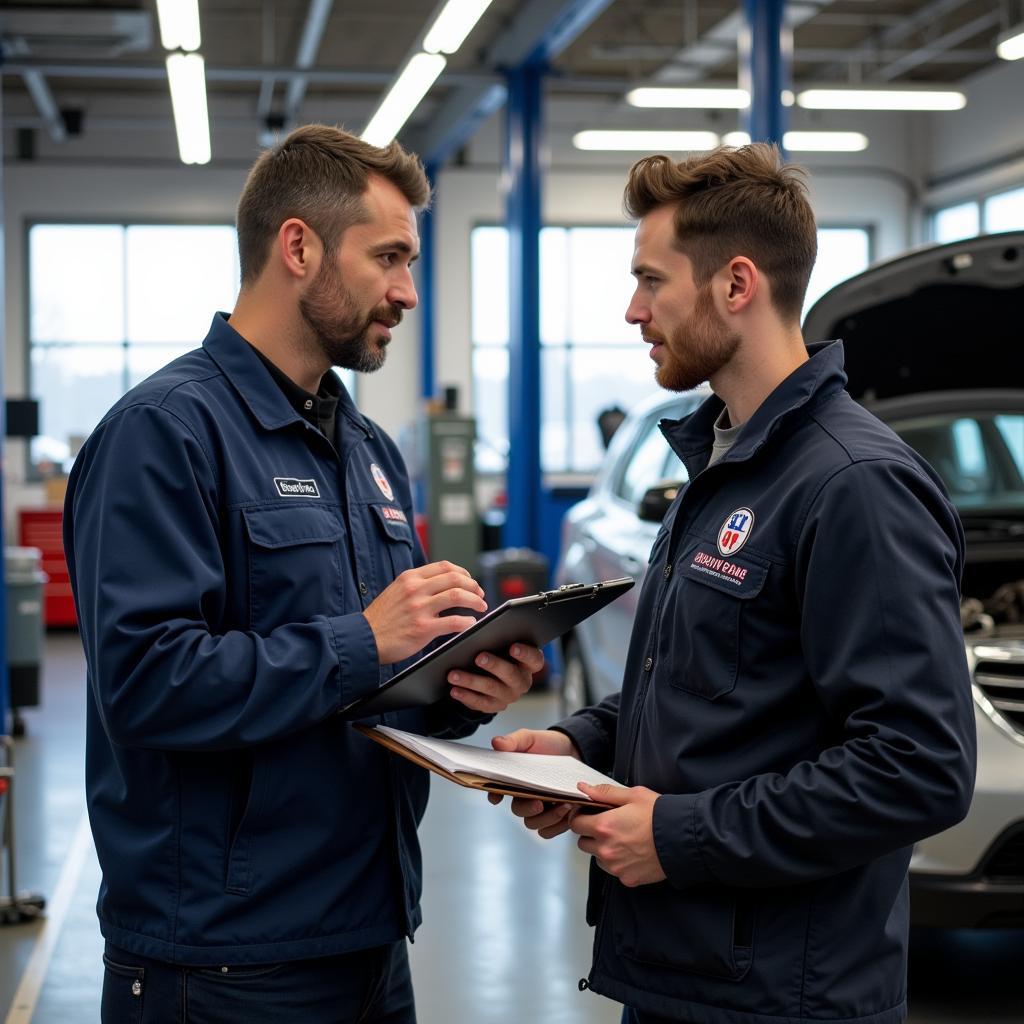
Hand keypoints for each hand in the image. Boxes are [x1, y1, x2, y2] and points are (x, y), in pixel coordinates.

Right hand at [363, 562, 486, 664]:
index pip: (445, 567)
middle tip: (480, 595)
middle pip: (455, 579)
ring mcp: (420, 608)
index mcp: (410, 578)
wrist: (363, 639)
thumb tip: (441, 585)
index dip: (463, 573)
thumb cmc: (380, 619)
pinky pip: (453, 622)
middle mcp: (416, 589)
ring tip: (481, 607)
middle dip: (473, 586)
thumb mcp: (395, 591)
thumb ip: (416, 586)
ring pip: (458, 596)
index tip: (470, 581)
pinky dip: (467, 622)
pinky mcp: (423, 628)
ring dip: (475, 601)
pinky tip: (471, 623)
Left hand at [447, 644, 543, 713]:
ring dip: (471, 680)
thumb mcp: (502, 645)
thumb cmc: (498, 653)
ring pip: (491, 688)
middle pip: (511, 673)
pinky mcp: (494, 706)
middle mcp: (522, 681)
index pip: (534, 659)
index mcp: (529, 664)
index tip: (513, 647)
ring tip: (453, 674)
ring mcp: (509, 696)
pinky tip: (454, 689)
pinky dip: (465, 695)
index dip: (525, 654)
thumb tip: (480, 628)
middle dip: (494, 665)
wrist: (492, 678)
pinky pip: (479, 702)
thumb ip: (499, 638)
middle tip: (479, 657)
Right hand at [487, 729, 580, 838]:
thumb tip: (497, 742)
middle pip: (518, 811)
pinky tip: (569, 812)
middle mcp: (524, 796)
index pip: (496, 791)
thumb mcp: (530, 738)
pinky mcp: (555, 815)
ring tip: (564, 804)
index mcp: (513, 780)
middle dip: (528, 809)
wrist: (572, 748)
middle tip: (539, 803)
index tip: (497, 798)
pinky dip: (559, 825)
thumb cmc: (546, 744)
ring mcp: (540, 808)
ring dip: (547, 818)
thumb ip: (514, 741)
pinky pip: (550, 830)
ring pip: (534, 824)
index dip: (494, 795)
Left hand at [570, 782, 665, 886]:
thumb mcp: (633, 795)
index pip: (575, 824)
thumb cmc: (660, 815)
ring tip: (623, 839)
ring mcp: (616, 866)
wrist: (683, 839)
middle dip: (590, 834)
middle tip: (607, 826)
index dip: (579, 817)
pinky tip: (632, 852)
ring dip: (603, 849)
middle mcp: (606, 849)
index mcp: (604, 826)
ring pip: (597, 858)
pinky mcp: (627, 878)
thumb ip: (604, 793)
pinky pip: (614, 870)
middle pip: (583, 843)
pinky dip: (618, 862)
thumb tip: (583, 788)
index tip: (587, 814)